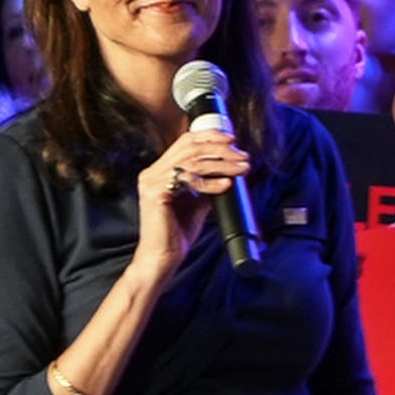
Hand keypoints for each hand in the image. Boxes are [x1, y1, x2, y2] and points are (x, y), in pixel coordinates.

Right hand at [132, 116, 249, 274]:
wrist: (162, 258)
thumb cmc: (176, 234)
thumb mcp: (196, 203)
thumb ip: (207, 185)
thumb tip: (229, 171)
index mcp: (158, 172)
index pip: (184, 142)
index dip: (209, 136)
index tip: (232, 140)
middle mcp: (152, 173)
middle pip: (190, 147)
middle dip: (220, 148)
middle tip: (242, 155)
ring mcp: (151, 182)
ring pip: (192, 162)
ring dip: (222, 163)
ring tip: (242, 168)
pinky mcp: (156, 194)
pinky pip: (189, 181)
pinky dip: (211, 182)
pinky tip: (226, 183)